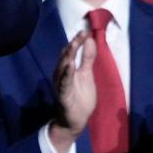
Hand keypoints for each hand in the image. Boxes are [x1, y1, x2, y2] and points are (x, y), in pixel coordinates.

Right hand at [49, 32, 96, 152]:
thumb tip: (91, 40)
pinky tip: (70, 65)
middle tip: (80, 34)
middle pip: (65, 56)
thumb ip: (88, 59)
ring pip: (62, 67)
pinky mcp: (63, 95)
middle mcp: (61, 74)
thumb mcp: (87, 75)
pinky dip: (66, 74)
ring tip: (73, 45)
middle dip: (72, 45)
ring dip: (68, 56)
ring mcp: (61, 84)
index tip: (85, 31)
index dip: (77, 41)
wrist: (76, 120)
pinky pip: (64, 83)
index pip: (71, 51)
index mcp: (67, 68)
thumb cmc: (81, 97)